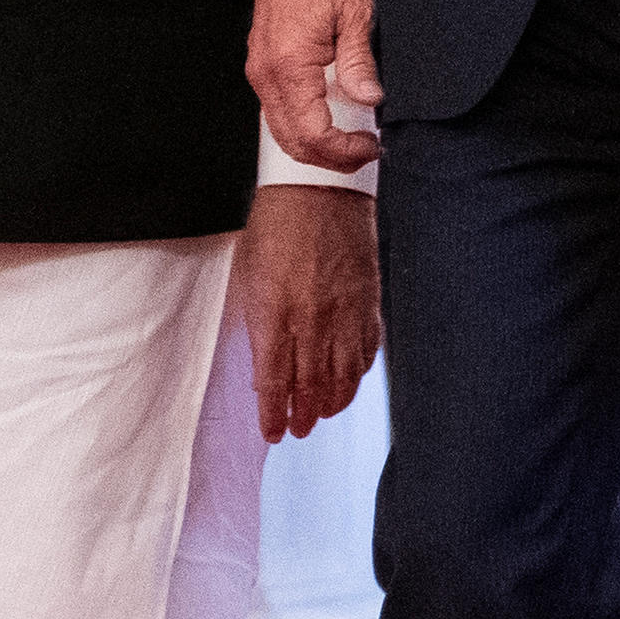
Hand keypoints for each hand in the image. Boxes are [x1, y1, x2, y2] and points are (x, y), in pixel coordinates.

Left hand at [232, 182, 381, 440]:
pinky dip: (358, 374)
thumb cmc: (276, 224)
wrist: (320, 185)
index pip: (275, 381)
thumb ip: (259, 324)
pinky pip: (367, 350)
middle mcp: (312, 319)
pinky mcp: (368, 301)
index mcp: (275, 312)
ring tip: (323, 416)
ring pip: (343, 375)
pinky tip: (349, 383)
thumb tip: (265, 366)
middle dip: (303, 415)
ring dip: (332, 402)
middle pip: (310, 385)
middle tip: (298, 430)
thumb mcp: (251, 274)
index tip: (273, 433)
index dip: (274, 414)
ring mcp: (345, 312)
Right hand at [247, 0, 384, 171]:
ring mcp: (260, 72)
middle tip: (366, 153)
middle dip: (331, 158)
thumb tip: (369, 99)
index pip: (313, 134)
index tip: (371, 147)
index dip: (344, 150)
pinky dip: (303, 127)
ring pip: (281, 132)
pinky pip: (277, 111)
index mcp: (290, 64)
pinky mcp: (262, 67)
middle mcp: (267, 73)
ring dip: (316, 146)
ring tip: (352, 143)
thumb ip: (358, 62)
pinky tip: (331, 122)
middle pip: (293, 142)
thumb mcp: (355, 14)